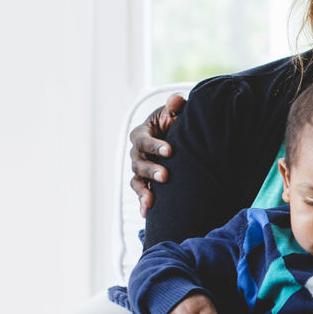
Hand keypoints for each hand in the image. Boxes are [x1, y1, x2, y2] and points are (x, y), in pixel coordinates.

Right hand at [129, 93, 186, 214]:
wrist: (176, 136)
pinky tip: (146, 213)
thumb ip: (176, 107)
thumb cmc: (173, 121)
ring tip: (152, 201)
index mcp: (141, 133)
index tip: (170, 150)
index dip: (155, 145)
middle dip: (151, 170)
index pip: (143, 140)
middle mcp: (136, 152)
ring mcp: (139, 168)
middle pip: (139, 163)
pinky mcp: (145, 181)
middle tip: (165, 176)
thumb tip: (176, 100)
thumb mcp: (175, 112)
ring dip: (143, 191)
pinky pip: (141, 192)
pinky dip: (142, 202)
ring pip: (137, 180)